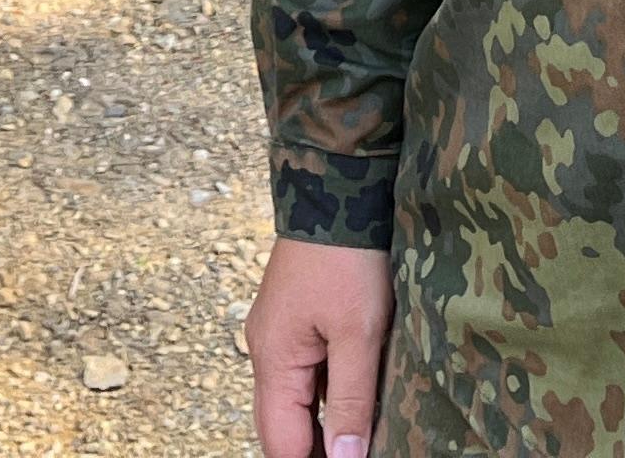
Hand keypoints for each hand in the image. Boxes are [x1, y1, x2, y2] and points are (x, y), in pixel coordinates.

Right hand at [246, 238, 389, 457]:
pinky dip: (323, 399)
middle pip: (280, 426)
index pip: (283, 443)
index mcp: (274, 360)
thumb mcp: (359, 334)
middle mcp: (266, 350)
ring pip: (291, 402)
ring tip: (355, 445)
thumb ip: (351, 402)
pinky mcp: (293, 321)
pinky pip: (301, 375)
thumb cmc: (347, 260)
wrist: (336, 191)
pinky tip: (352, 408)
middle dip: (312, 452)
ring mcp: (277, 335)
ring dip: (318, 429)